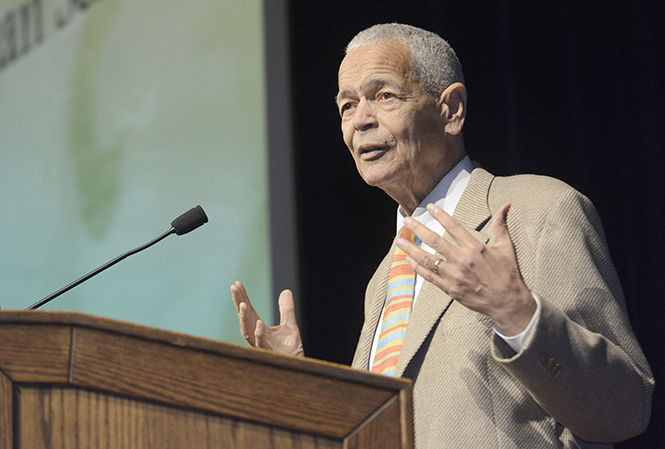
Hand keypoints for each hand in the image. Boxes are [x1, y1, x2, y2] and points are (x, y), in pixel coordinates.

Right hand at [230, 281, 303, 356]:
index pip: (248, 310)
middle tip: (234, 288)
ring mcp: (261, 347)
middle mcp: (256, 337)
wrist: (298, 369)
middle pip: (244, 318)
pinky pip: (261, 345)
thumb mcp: (290, 326)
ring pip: (248, 332)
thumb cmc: (290, 351)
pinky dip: (259, 334)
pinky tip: (259, 324)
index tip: (237, 284)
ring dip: (243, 319)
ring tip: (241, 304)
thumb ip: (287, 310)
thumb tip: (286, 291)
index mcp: (259, 328)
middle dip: (238, 303)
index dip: (242, 297)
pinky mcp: (269, 355)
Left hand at [397, 203, 535, 335]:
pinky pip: (429, 276)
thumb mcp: (506, 247)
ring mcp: (454, 275)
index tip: (430, 207)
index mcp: (475, 247)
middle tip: (406, 220)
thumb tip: (506, 205)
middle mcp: (462, 260)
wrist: (507, 302)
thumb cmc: (507, 273)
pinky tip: (408, 260)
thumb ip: (501, 225)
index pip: (453, 226)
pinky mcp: (450, 288)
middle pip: (434, 240)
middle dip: (418, 229)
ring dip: (411, 248)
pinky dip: (417, 268)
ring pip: (427, 259)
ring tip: (399, 240)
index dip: (440, 215)